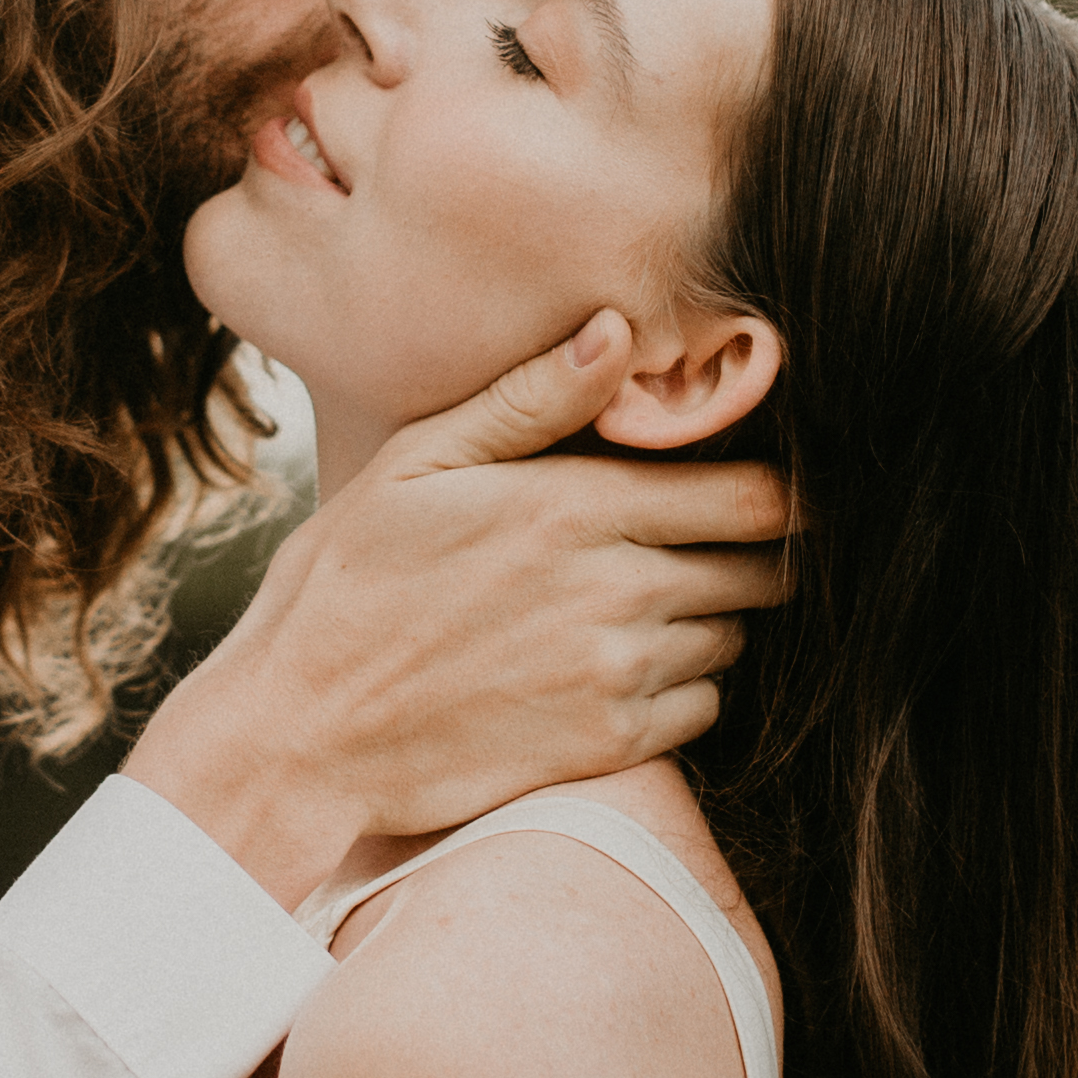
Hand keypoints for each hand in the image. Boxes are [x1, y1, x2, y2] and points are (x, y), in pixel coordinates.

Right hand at [127, 312, 795, 905]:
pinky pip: (702, 709)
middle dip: (748, 555)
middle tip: (703, 548)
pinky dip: (684, 689)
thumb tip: (617, 332)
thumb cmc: (346, 584)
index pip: (753, 496)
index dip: (778, 491)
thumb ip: (529, 399)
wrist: (299, 731)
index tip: (767, 489)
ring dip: (708, 620)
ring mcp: (615, 674)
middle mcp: (615, 590)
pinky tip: (620, 671)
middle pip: (758, 569)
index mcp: (576, 507)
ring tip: (641, 609)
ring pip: (731, 638)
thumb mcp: (417, 463)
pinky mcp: (607, 745)